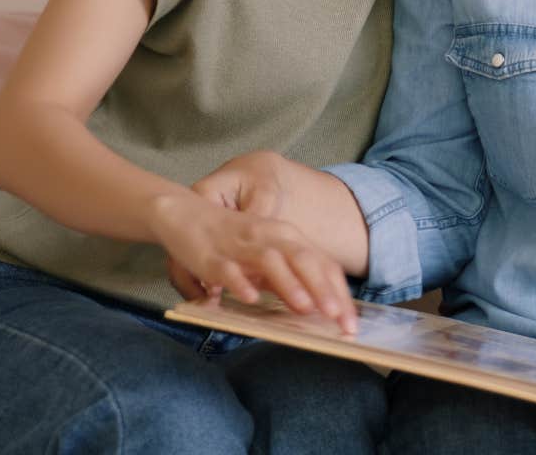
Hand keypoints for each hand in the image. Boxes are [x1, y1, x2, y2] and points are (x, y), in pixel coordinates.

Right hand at [150, 188, 356, 334]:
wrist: (184, 213)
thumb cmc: (232, 238)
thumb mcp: (267, 255)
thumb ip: (288, 277)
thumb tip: (314, 308)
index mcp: (286, 237)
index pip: (321, 263)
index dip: (339, 292)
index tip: (351, 322)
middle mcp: (268, 237)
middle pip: (304, 260)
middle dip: (323, 290)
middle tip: (339, 319)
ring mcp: (240, 245)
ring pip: (271, 262)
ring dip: (289, 285)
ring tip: (305, 308)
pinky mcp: (211, 255)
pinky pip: (227, 269)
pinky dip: (239, 283)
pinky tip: (250, 298)